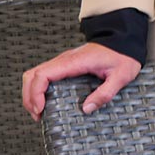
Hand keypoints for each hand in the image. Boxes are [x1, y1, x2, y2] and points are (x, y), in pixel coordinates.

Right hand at [21, 42, 143, 119]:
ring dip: (32, 93)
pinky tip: (46, 100)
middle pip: (32, 75)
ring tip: (39, 111)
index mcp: (75, 62)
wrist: (125, 39)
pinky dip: (39, 88)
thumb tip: (87, 109)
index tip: (40, 109)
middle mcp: (64, 60)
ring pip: (35, 74)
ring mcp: (63, 61)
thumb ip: (105, 93)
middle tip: (37, 115)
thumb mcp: (121, 76)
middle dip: (29, 96)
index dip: (35, 92)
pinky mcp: (66, 65)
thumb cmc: (124, 55)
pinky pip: (45, 75)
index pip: (43, 74)